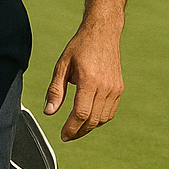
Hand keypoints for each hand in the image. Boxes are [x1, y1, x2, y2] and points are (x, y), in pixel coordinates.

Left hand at [46, 21, 123, 140]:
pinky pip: (110, 112)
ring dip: (89, 127)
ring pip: (102, 119)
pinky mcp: (119, 89)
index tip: (63, 135)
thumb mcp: (62, 65)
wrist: (103, 33)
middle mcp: (105, 86)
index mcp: (89, 79)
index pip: (81, 113)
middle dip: (78, 131)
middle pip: (92, 120)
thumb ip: (55, 90)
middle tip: (67, 135)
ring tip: (76, 128)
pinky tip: (88, 118)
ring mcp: (115, 88)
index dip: (71, 128)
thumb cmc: (80, 47)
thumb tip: (49, 112)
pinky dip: (99, 119)